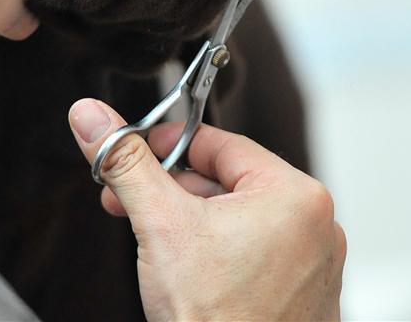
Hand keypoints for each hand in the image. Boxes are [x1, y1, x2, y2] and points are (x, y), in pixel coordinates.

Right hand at [68, 98, 345, 321]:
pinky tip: (186, 268)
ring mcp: (313, 262)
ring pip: (241, 219)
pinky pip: (257, 252)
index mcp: (295, 195)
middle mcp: (315, 224)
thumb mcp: (160, 227)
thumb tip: (95, 120)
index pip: (224, 144)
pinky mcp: (303, 292)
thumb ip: (127, 165)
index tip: (139, 149)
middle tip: (129, 196)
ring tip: (152, 238)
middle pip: (229, 182)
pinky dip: (219, 251)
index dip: (171, 145)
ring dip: (191, 221)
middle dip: (172, 189)